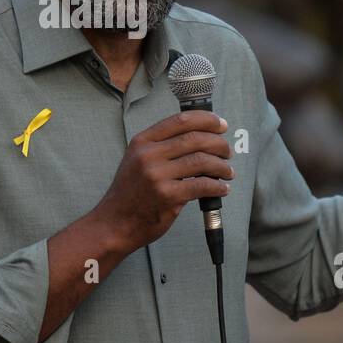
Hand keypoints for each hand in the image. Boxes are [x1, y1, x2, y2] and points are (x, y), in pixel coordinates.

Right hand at [95, 110, 231, 252]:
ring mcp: (157, 175)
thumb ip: (163, 147)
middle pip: (195, 138)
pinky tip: (222, 189)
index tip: (221, 125)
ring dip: (221, 166)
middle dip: (219, 144)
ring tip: (227, 172)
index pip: (181, 120)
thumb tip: (201, 138)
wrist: (115, 222)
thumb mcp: (137, 159)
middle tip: (227, 151)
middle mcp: (148, 155)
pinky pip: (202, 185)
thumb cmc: (131, 192)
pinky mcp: (167, 196)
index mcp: (143, 141)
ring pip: (202, 160)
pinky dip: (218, 186)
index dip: (207, 120)